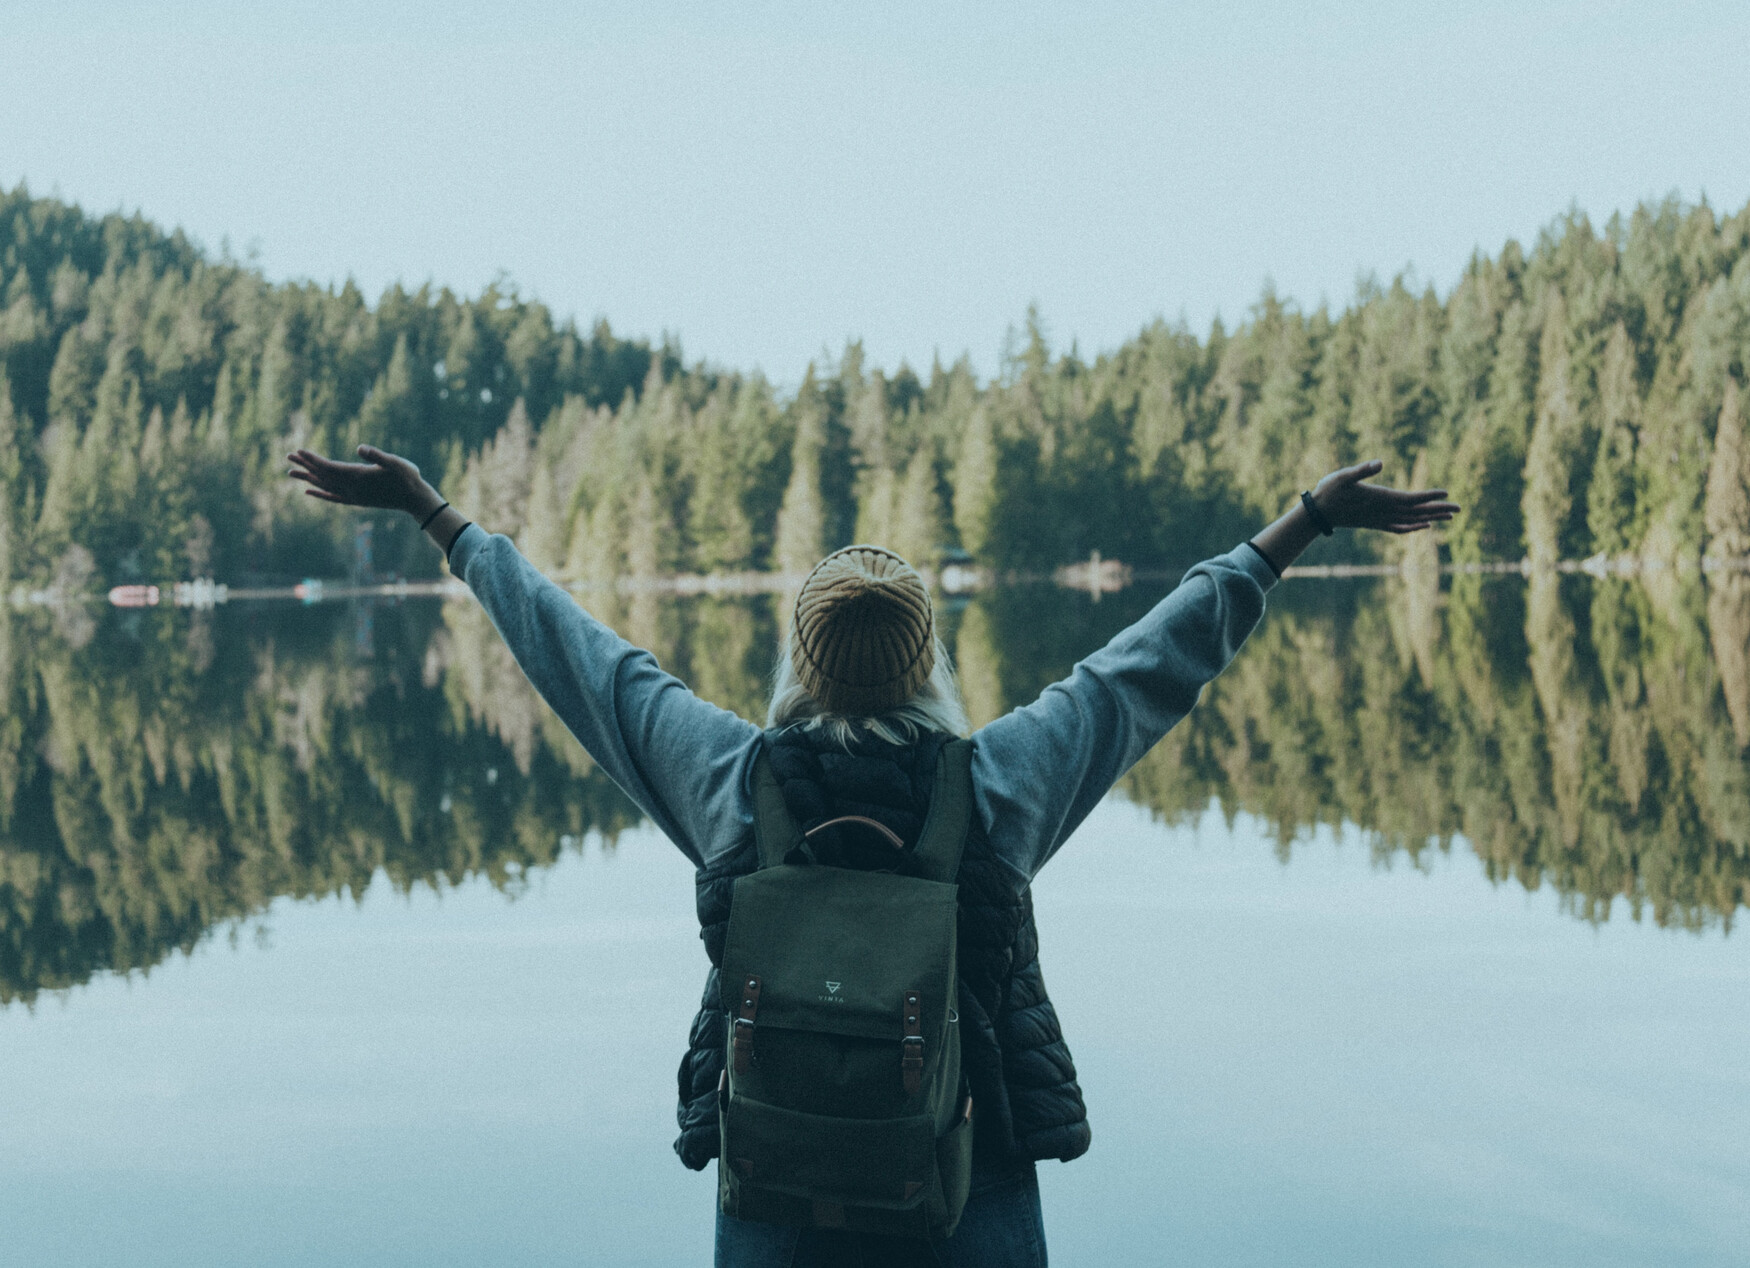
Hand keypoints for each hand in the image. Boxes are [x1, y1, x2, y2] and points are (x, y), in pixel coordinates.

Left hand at [287, 445, 441, 517]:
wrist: (414, 499)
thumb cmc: (407, 477)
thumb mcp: (396, 462)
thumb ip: (377, 456)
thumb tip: (360, 448)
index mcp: (358, 476)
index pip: (329, 467)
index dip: (313, 459)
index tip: (298, 451)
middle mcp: (351, 488)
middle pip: (322, 476)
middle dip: (305, 466)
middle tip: (288, 456)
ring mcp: (353, 495)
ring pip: (324, 486)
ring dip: (307, 478)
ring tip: (291, 473)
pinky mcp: (357, 500)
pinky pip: (333, 497)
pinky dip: (319, 493)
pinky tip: (309, 492)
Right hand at [1311, 460, 1458, 534]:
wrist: (1318, 514)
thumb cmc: (1328, 492)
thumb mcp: (1343, 476)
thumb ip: (1362, 470)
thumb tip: (1380, 462)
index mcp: (1380, 498)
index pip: (1410, 498)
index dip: (1429, 496)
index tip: (1447, 493)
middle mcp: (1383, 511)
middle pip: (1416, 512)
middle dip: (1438, 509)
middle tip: (1459, 509)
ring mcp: (1380, 519)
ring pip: (1411, 520)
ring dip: (1431, 517)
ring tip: (1449, 516)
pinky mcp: (1375, 523)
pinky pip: (1400, 528)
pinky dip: (1414, 527)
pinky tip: (1423, 526)